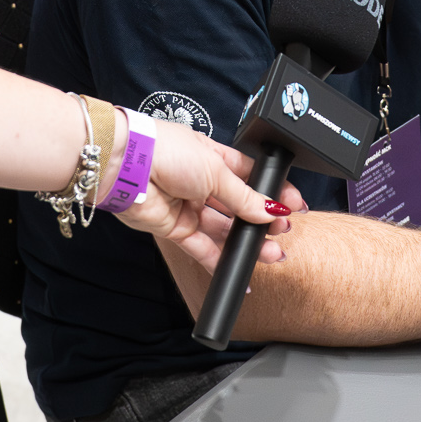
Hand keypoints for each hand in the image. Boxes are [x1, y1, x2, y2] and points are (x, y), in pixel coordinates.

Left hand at [108, 118, 307, 275]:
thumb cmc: (166, 152)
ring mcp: (189, 205)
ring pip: (224, 229)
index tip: (293, 205)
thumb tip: (271, 209)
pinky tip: (238, 270)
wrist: (127, 167)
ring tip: (270, 254)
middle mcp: (202, 181)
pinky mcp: (175, 227)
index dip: (272, 191)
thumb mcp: (216, 170)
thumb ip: (244, 196)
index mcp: (214, 157)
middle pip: (239, 206)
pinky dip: (220, 261)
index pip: (251, 176)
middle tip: (282, 232)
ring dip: (246, 242)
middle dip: (262, 220)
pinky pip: (202, 248)